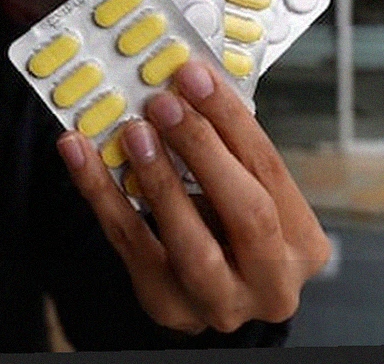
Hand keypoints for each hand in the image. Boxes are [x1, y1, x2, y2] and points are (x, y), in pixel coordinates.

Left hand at [56, 59, 331, 334]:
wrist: (210, 291)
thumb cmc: (229, 228)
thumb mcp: (244, 190)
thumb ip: (224, 151)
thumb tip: (181, 89)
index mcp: (303, 242)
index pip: (270, 170)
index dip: (230, 119)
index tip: (195, 76)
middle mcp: (272, 282)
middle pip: (246, 212)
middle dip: (203, 150)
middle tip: (164, 103)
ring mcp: (220, 304)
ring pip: (191, 244)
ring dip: (158, 181)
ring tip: (131, 133)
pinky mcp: (168, 307)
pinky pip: (132, 246)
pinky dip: (103, 195)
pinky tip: (81, 155)